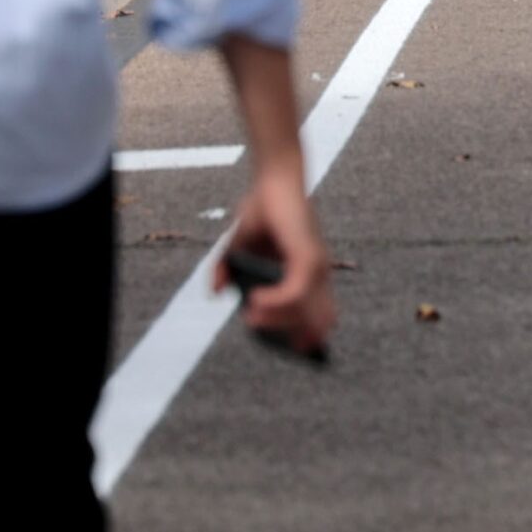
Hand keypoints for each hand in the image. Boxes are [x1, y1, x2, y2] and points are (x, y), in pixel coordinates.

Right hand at [214, 165, 335, 354]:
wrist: (273, 180)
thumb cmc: (261, 212)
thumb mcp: (237, 247)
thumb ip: (226, 271)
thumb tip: (216, 293)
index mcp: (307, 277)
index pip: (316, 319)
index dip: (306, 338)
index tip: (294, 350)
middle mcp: (316, 274)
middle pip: (315, 323)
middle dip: (288, 335)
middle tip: (257, 328)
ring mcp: (314, 266)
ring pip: (305, 312)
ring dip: (277, 321)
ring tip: (251, 316)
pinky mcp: (306, 255)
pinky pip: (296, 292)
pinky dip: (276, 302)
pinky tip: (254, 300)